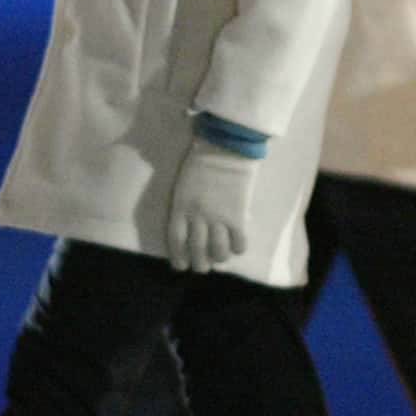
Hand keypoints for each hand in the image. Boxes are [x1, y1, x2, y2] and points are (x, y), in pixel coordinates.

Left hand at [164, 143, 257, 274]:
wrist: (225, 147)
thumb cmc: (201, 161)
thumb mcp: (184, 185)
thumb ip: (185, 206)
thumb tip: (193, 225)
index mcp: (180, 207)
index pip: (176, 240)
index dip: (178, 257)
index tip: (181, 266)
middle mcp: (197, 217)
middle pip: (197, 250)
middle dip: (200, 264)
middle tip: (203, 267)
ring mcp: (218, 218)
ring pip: (219, 252)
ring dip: (219, 258)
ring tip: (220, 258)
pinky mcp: (238, 216)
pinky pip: (239, 243)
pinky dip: (238, 248)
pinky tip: (237, 245)